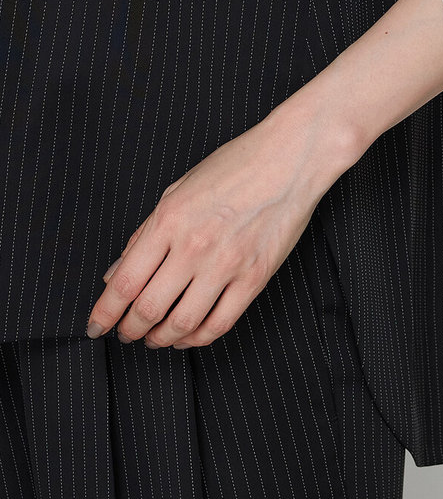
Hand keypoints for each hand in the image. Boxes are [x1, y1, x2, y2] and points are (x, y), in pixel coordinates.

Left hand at [86, 99, 359, 348]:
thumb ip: (146, 234)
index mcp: (169, 219)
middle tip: (126, 334)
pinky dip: (198, 339)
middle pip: (148, 309)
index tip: (96, 326)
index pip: (124, 282)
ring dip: (161, 339)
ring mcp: (227, 264)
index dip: (104, 313)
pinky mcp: (255, 277)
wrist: (290, 159)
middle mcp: (194, 246)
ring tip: (156, 339)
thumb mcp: (179, 189)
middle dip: (129, 331)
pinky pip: (220, 323)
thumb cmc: (236, 165)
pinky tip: (189, 336)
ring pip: (182, 324)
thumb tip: (117, 273)